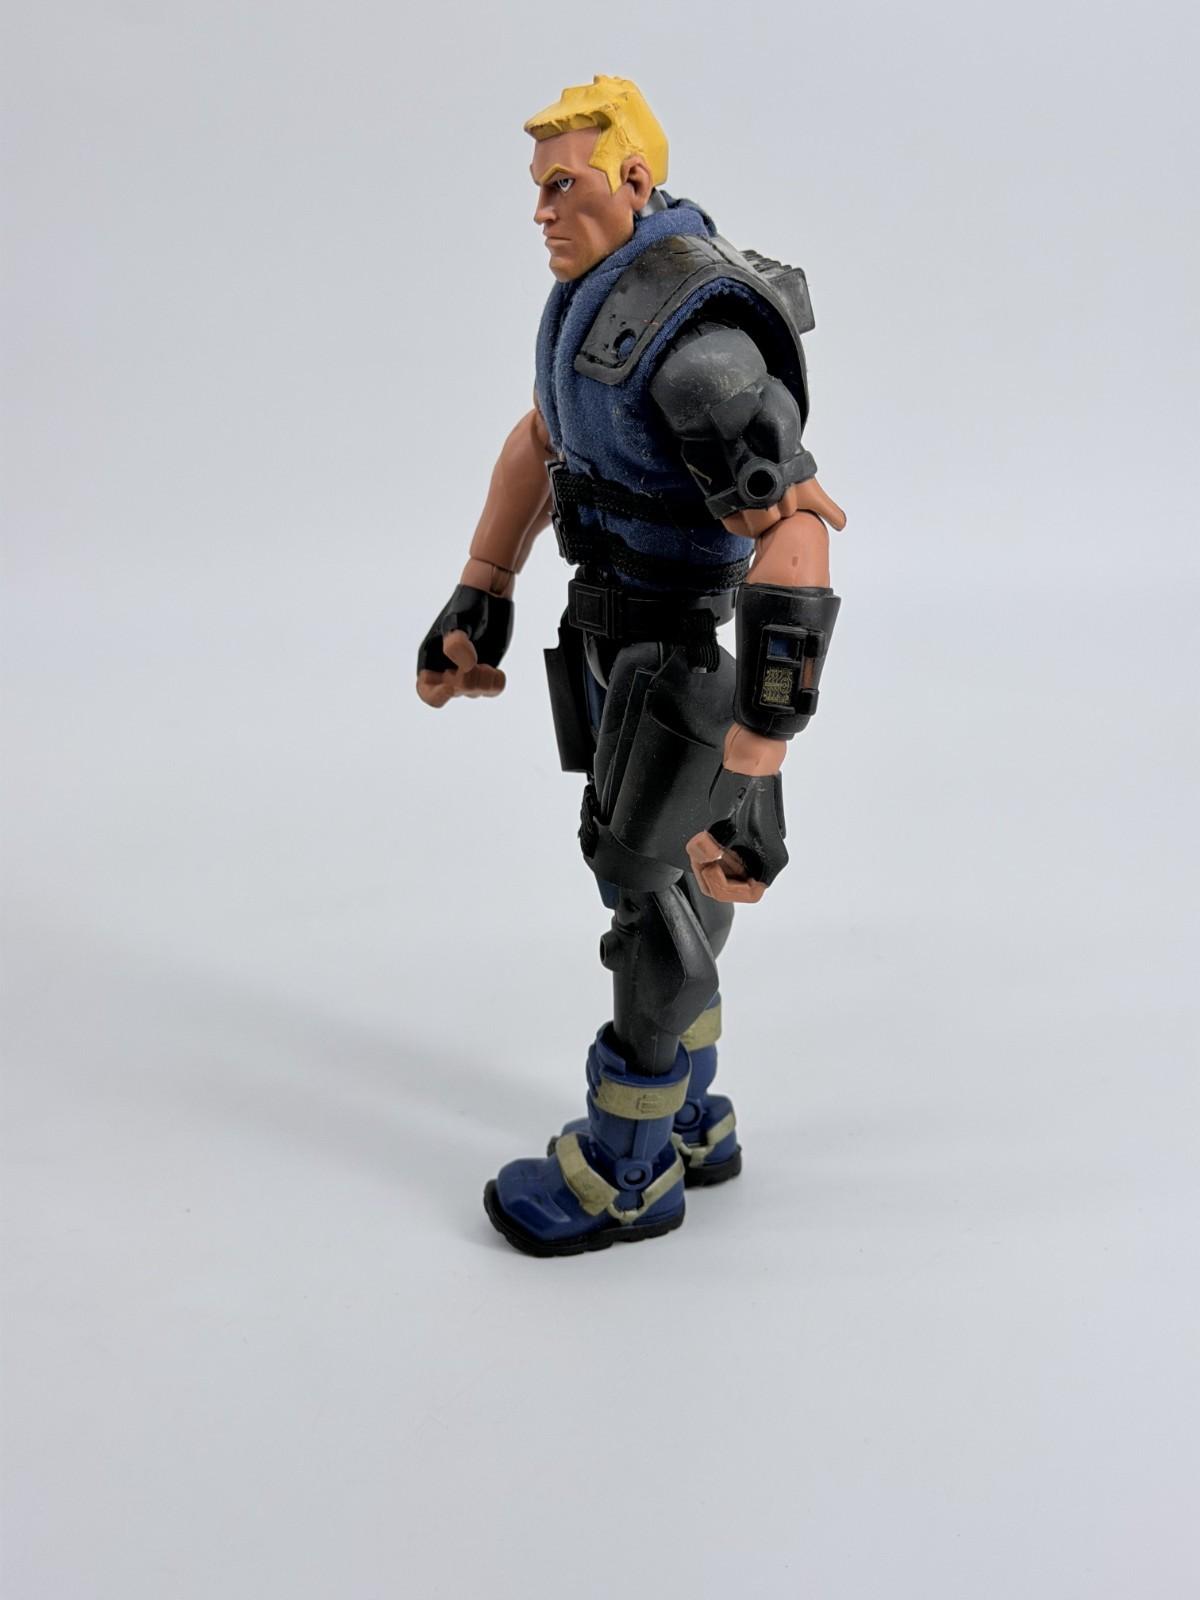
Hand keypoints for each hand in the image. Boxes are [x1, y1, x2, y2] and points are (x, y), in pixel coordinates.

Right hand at [416, 585, 512, 708]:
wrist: (490, 595)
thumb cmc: (467, 604)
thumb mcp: (458, 620)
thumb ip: (456, 644)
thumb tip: (466, 667)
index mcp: (431, 658)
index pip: (426, 690)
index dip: (436, 695)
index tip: (450, 688)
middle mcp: (448, 667)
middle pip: (454, 693)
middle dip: (468, 683)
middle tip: (479, 666)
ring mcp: (468, 670)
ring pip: (474, 691)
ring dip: (483, 682)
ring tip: (487, 665)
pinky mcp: (487, 669)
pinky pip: (491, 689)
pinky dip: (495, 684)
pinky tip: (497, 670)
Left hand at [686, 769, 787, 903]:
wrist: (748, 762)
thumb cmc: (747, 789)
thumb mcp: (727, 823)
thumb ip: (713, 849)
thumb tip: (703, 859)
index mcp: (771, 858)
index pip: (750, 893)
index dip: (727, 887)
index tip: (712, 868)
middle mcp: (763, 857)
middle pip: (734, 886)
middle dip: (711, 874)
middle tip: (701, 857)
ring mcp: (750, 849)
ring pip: (725, 874)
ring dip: (707, 864)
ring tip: (700, 846)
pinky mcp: (738, 839)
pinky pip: (721, 859)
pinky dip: (708, 853)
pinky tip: (703, 840)